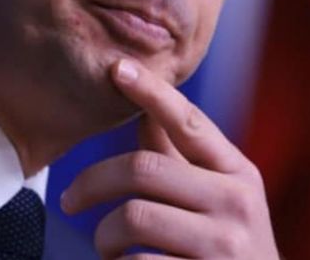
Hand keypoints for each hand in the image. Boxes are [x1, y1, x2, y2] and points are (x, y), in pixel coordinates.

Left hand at [60, 59, 278, 258]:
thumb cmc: (229, 249)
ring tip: (107, 247)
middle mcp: (236, 204)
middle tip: (71, 201)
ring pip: (131, 218)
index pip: (189, 122)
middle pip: (142, 168)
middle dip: (92, 183)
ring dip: (103, 236)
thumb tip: (145, 109)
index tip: (117, 69)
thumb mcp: (221, 200)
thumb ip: (183, 160)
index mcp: (238, 174)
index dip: (152, 92)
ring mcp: (223, 247)